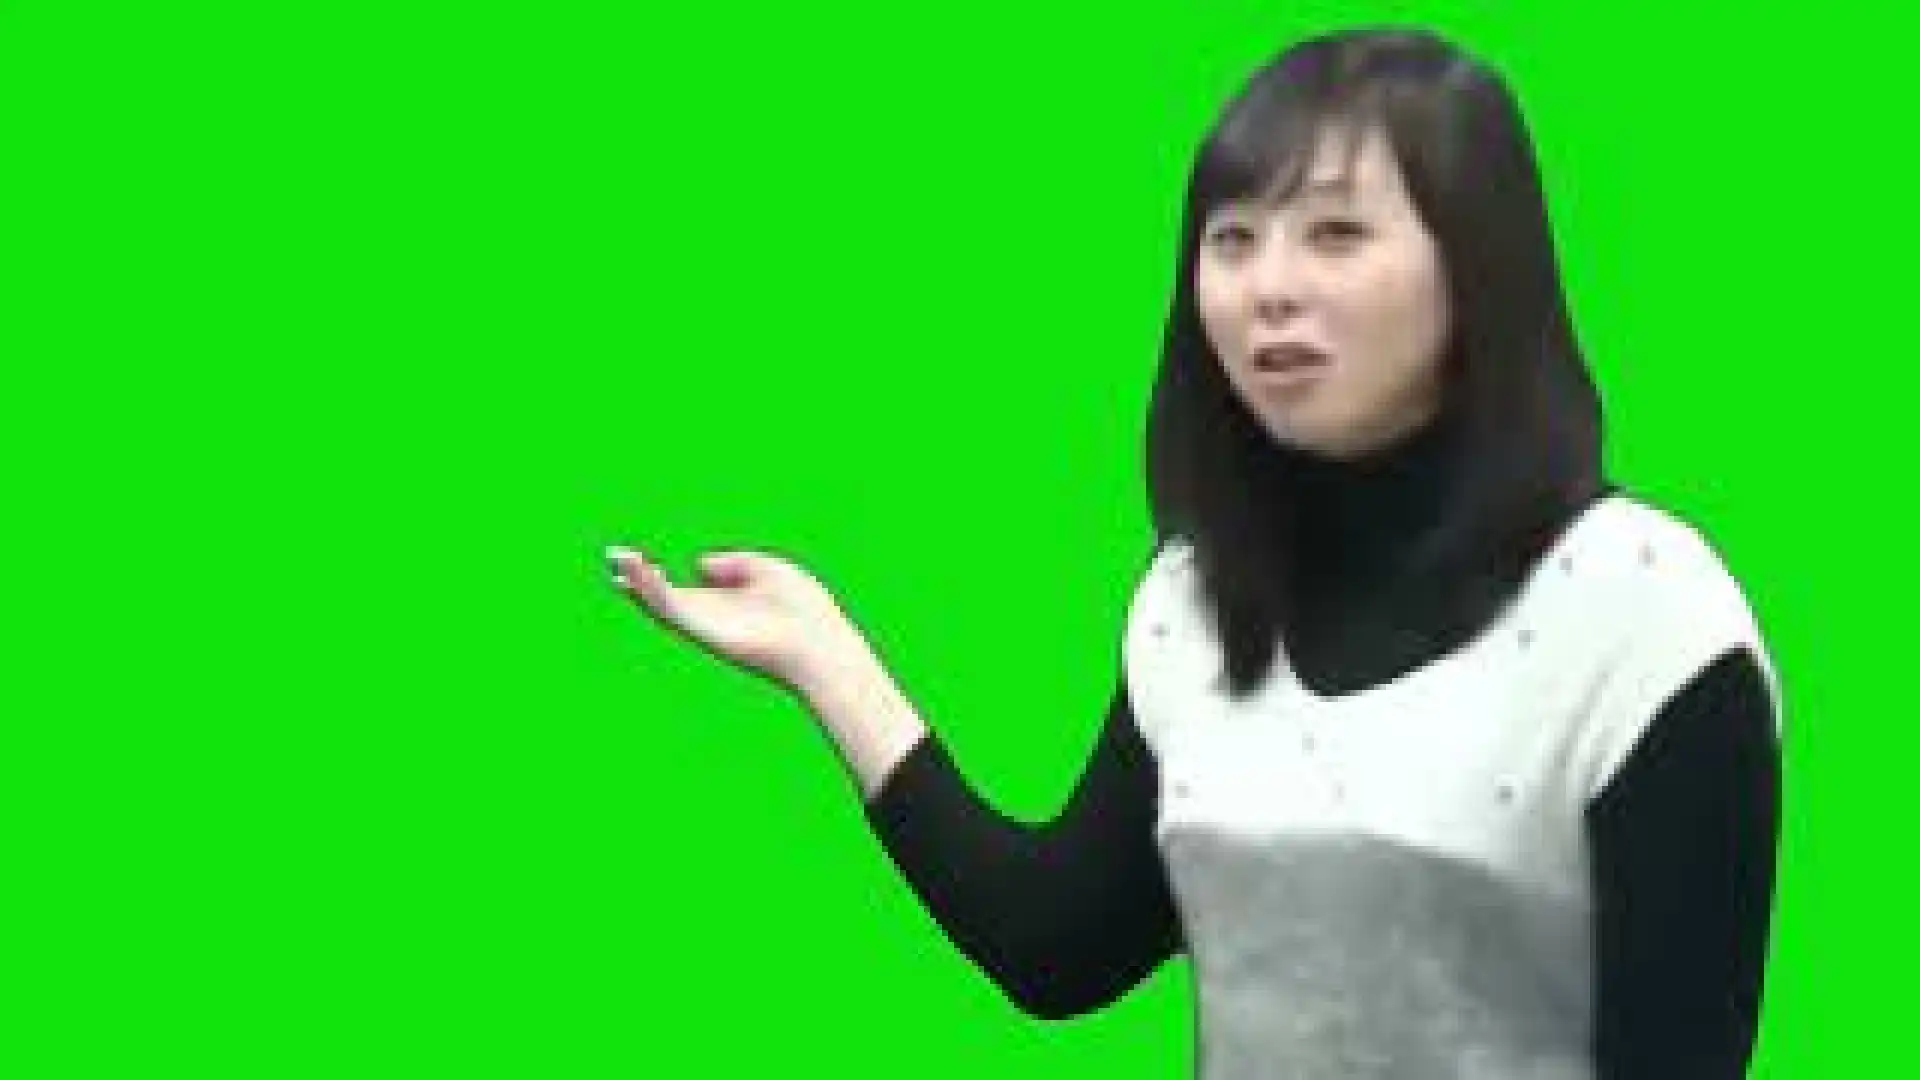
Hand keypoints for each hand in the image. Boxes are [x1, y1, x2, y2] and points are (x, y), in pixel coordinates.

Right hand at [607, 545, 861, 691]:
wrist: (817, 644)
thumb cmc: (804, 609)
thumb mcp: (767, 569)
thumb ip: (733, 562)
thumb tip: (699, 564)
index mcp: (723, 603)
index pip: (681, 588)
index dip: (656, 574)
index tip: (628, 557)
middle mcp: (709, 617)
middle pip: (662, 596)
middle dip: (636, 577)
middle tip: (613, 555)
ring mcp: (706, 625)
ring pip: (662, 603)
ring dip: (639, 580)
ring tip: (620, 557)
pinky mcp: (706, 631)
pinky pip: (674, 609)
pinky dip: (655, 591)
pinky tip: (644, 570)